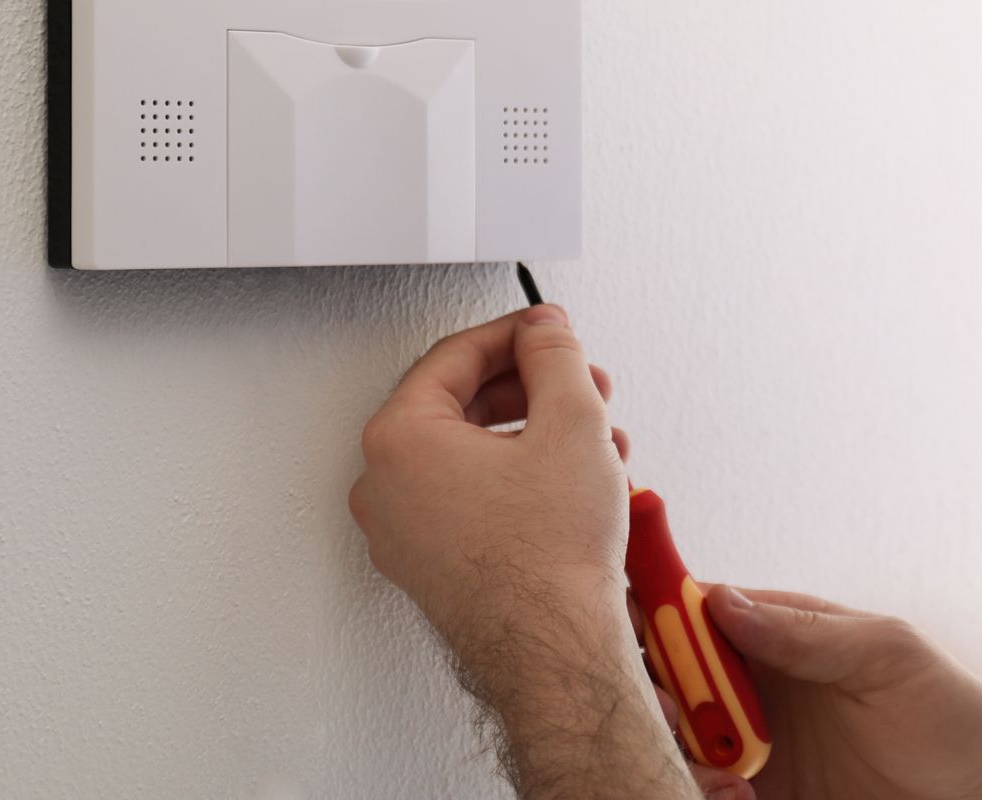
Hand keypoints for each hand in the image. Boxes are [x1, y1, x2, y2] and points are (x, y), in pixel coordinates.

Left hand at [348, 305, 635, 704]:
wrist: (553, 649)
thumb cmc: (548, 558)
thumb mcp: (570, 421)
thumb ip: (554, 356)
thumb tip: (544, 333)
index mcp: (399, 440)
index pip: (456, 357)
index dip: (517, 335)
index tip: (551, 332)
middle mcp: (385, 486)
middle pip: (461, 404)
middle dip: (533, 389)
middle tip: (580, 383)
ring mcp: (403, 532)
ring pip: (472, 454)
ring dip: (537, 434)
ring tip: (595, 439)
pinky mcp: (431, 564)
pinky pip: (471, 498)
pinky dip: (520, 477)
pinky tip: (572, 481)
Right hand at [642, 585, 981, 799]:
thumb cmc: (948, 709)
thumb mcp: (886, 653)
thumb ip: (805, 631)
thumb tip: (722, 602)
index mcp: (775, 630)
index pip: (690, 607)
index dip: (651, 611)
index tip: (636, 633)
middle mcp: (752, 682)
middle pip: (664, 676)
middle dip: (654, 692)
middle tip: (682, 716)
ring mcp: (751, 742)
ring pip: (674, 738)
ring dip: (677, 752)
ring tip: (728, 776)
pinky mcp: (756, 794)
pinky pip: (702, 790)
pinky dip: (700, 793)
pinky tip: (737, 799)